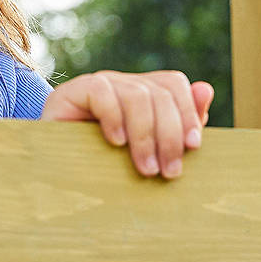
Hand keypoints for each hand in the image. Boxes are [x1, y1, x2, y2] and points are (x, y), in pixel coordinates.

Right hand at [41, 70, 215, 178]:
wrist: (54, 177)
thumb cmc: (107, 168)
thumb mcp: (149, 152)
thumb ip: (179, 125)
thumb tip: (207, 89)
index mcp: (142, 93)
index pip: (173, 84)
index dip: (188, 112)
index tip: (194, 147)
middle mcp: (121, 84)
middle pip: (159, 92)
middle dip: (170, 134)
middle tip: (170, 172)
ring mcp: (96, 86)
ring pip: (136, 95)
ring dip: (146, 136)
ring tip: (146, 169)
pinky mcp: (71, 93)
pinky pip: (101, 93)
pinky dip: (114, 118)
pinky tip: (116, 144)